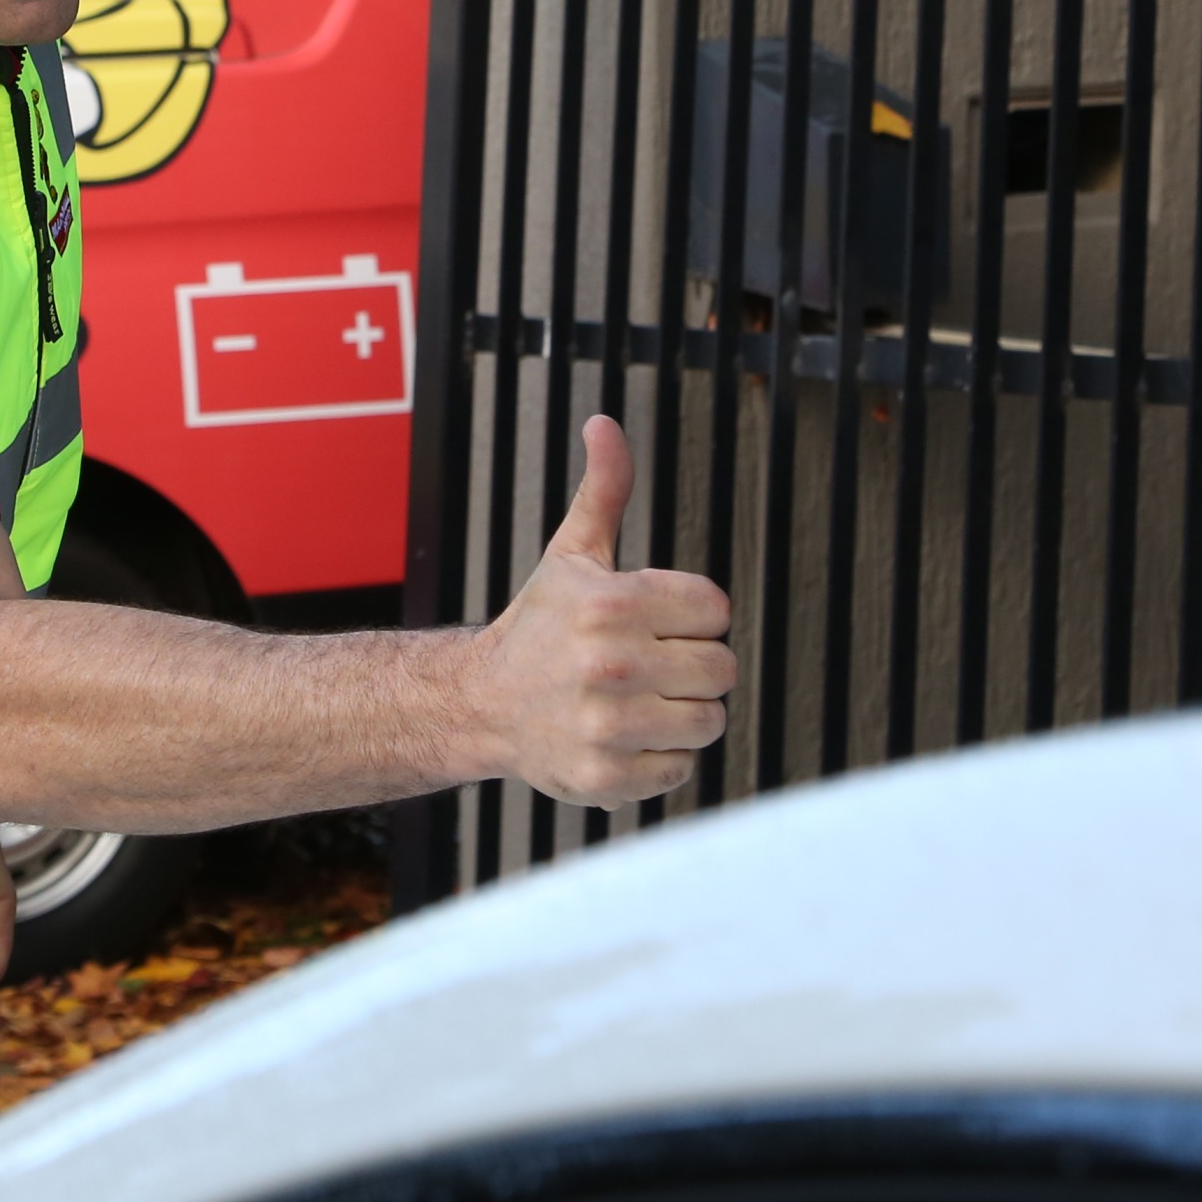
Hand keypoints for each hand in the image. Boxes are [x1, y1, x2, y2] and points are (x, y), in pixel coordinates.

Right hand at [464, 415, 734, 808]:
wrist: (479, 704)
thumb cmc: (538, 628)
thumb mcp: (571, 554)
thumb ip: (604, 490)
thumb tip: (604, 424)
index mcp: (612, 604)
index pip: (716, 609)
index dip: (689, 617)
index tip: (650, 624)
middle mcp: (610, 665)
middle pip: (723, 669)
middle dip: (690, 668)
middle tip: (643, 667)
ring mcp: (607, 725)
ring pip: (710, 721)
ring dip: (681, 715)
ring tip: (635, 704)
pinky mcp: (606, 777)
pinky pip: (681, 769)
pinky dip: (658, 759)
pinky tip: (620, 738)